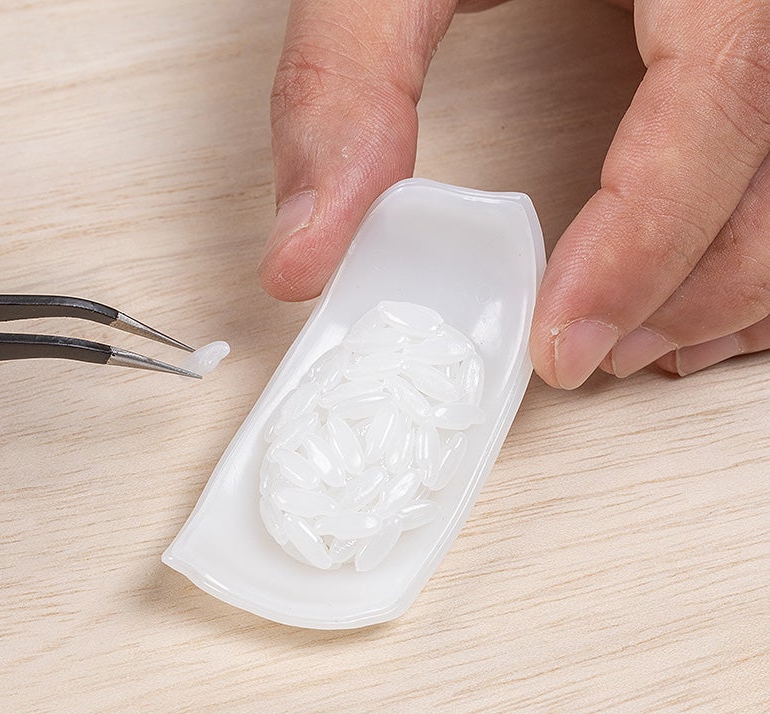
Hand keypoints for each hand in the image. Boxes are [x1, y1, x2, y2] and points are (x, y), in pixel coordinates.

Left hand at [258, 0, 768, 387]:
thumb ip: (346, 83)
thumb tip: (306, 252)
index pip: (718, 106)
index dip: (646, 242)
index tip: (566, 338)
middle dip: (692, 288)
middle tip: (585, 352)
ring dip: (737, 285)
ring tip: (637, 340)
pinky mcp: (768, 45)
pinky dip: (757, 244)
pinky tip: (693, 284)